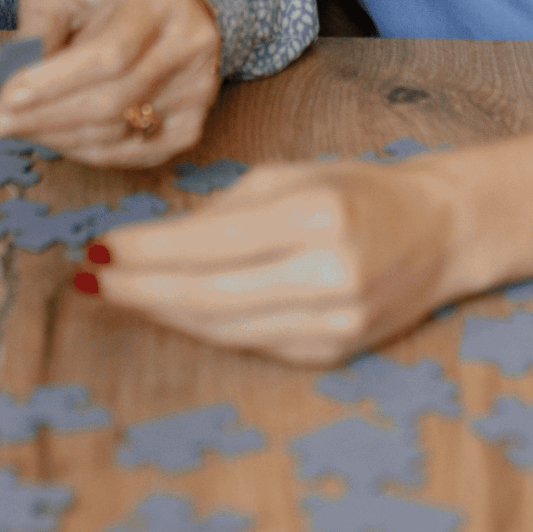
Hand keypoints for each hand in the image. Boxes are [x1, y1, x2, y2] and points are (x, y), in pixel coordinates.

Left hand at [0, 0, 220, 166]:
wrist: (170, 14)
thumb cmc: (107, 3)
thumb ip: (38, 26)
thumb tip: (13, 78)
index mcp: (159, 1)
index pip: (108, 53)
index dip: (55, 80)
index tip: (7, 95)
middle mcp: (189, 46)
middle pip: (112, 100)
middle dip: (45, 117)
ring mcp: (198, 91)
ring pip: (119, 132)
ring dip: (58, 137)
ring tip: (17, 129)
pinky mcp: (193, 126)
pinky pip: (132, 154)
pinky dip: (86, 152)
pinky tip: (55, 138)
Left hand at [83, 156, 461, 363]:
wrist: (441, 232)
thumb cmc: (358, 192)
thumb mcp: (291, 177)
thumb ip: (223, 211)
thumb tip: (149, 243)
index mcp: (317, 217)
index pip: (209, 244)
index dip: (145, 251)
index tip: (99, 247)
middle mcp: (328, 276)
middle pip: (208, 295)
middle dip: (140, 289)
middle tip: (92, 279)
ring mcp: (334, 324)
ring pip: (224, 328)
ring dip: (163, 313)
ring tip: (118, 294)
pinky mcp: (332, 354)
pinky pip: (251, 344)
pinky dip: (205, 328)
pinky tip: (171, 310)